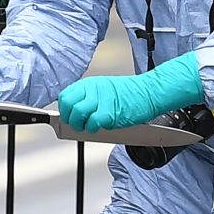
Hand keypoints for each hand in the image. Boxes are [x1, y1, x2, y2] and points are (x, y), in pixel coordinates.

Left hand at [58, 53, 204, 133]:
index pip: (65, 96)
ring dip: (81, 126)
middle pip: (68, 105)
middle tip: (77, 125)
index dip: (64, 110)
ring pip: (78, 114)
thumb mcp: (103, 90)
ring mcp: (101, 100)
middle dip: (69, 119)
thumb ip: (88, 98)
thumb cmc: (130, 93)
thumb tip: (73, 113)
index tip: (67, 117)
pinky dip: (94, 129)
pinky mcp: (110, 113)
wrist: (149, 92)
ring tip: (89, 128)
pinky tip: (102, 127)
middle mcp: (93, 90)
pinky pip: (93, 124)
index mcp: (89, 84)